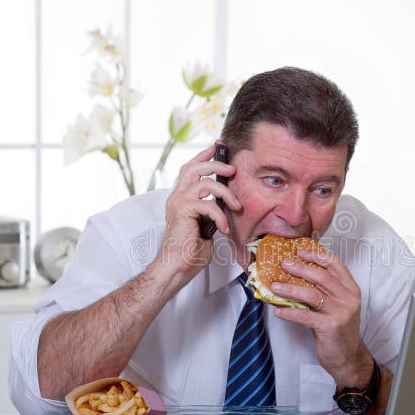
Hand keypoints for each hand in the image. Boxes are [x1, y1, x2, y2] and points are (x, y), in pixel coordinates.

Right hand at [158, 143, 241, 285]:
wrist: (177, 267)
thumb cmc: (190, 252)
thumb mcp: (206, 225)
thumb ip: (211, 211)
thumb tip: (226, 204)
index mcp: (181, 198)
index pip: (190, 169)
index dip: (203, 156)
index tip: (217, 147)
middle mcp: (177, 197)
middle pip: (194, 167)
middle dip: (216, 164)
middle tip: (232, 170)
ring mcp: (178, 202)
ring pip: (205, 182)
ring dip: (226, 192)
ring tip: (237, 206)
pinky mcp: (183, 211)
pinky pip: (208, 204)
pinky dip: (220, 216)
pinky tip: (224, 229)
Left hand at [271, 248, 373, 388]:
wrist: (348, 358)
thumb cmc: (338, 331)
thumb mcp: (337, 306)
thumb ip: (324, 291)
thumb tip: (295, 276)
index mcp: (351, 290)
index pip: (336, 265)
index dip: (317, 256)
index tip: (299, 252)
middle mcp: (348, 299)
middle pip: (322, 277)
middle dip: (300, 268)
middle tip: (283, 264)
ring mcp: (341, 313)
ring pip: (311, 294)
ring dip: (290, 289)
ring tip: (274, 286)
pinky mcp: (331, 327)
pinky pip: (305, 316)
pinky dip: (289, 312)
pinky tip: (278, 311)